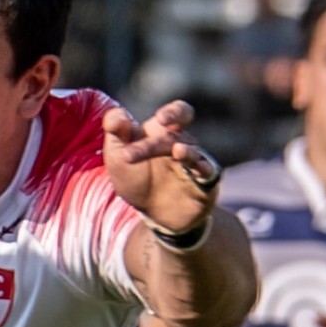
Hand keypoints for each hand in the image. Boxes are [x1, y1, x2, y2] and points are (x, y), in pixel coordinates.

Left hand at [103, 100, 221, 239]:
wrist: (152, 214)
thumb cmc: (136, 180)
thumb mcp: (119, 157)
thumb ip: (116, 135)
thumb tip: (116, 116)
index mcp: (162, 133)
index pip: (175, 113)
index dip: (172, 112)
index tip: (161, 119)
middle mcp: (181, 143)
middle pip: (182, 127)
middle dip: (170, 126)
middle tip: (161, 125)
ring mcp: (194, 162)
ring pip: (193, 151)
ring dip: (186, 151)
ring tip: (178, 151)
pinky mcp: (205, 182)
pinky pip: (209, 171)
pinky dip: (204, 168)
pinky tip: (197, 168)